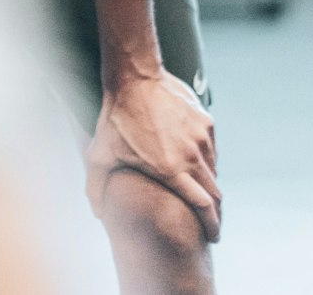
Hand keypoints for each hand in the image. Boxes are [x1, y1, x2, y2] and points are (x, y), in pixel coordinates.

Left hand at [86, 69, 221, 241]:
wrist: (134, 76)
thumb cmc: (117, 116)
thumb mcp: (100, 154)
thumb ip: (96, 187)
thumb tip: (98, 213)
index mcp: (171, 169)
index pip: (203, 206)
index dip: (212, 225)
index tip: (213, 236)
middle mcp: (191, 155)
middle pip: (215, 193)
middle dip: (216, 212)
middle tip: (211, 221)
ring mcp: (201, 137)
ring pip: (213, 171)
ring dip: (209, 185)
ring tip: (199, 191)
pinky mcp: (205, 121)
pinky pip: (211, 149)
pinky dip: (206, 161)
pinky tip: (193, 161)